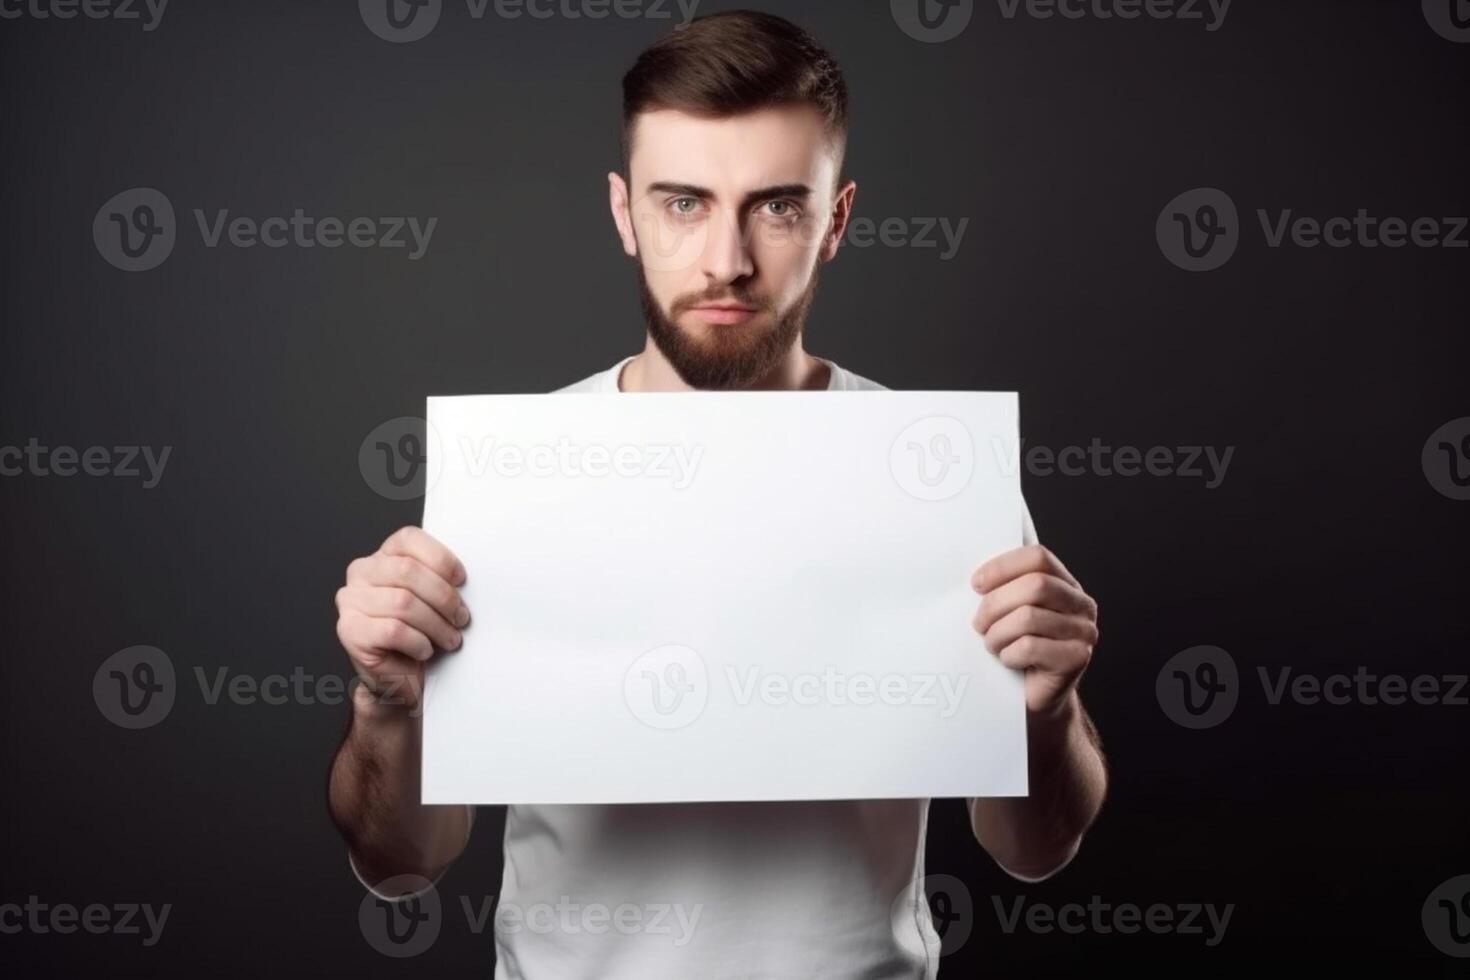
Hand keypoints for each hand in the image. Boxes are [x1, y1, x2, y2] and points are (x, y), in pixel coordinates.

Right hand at [335, 526, 468, 712]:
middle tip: (460, 618)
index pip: (409, 538)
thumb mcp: (432, 598)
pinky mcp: (350, 631)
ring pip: (403, 602)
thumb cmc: (420, 634)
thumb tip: (463, 578)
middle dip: (443, 597)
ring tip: (449, 638)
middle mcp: (361, 573)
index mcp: (382, 557)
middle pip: (408, 571)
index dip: (440, 558)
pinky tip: (425, 650)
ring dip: (436, 624)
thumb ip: (439, 578)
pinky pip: (393, 630)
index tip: (461, 581)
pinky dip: (418, 642)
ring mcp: (351, 602)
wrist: (400, 677)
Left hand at [971, 545, 1097, 718]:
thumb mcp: (1012, 613)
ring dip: (998, 633)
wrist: (1034, 699)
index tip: (976, 584)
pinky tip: (1008, 661)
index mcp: (1066, 584)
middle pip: (1034, 586)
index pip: (1038, 557)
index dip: (1003, 567)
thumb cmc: (1017, 651)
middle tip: (978, 623)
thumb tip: (976, 578)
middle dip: (995, 604)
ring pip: (1028, 617)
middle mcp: (1081, 605)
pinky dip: (1009, 654)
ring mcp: (1083, 632)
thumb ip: (1005, 589)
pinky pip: (1030, 647)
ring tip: (992, 644)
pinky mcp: (1076, 659)